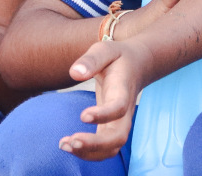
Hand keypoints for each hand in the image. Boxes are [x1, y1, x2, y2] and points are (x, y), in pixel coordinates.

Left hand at [59, 39, 153, 160]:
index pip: (119, 108)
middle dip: (96, 144)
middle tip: (72, 140)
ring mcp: (119, 121)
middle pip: (118, 136)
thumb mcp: (105, 49)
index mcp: (122, 90)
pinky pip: (104, 147)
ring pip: (112, 148)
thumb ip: (91, 60)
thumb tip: (74, 73)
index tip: (83, 116)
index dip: (103, 114)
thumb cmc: (117, 57)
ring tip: (64, 145)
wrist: (137, 64)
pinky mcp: (111, 127)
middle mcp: (124, 110)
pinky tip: (67, 145)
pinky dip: (87, 151)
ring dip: (89, 152)